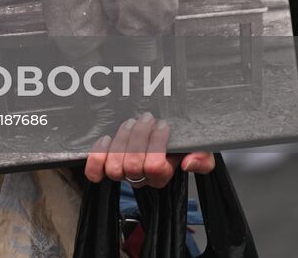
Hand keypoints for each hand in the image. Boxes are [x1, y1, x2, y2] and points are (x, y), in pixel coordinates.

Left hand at [84, 112, 215, 188]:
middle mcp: (141, 178)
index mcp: (162, 175)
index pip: (156, 168)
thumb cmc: (179, 143)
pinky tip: (106, 139)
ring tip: (130, 123)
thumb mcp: (200, 149)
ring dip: (121, 140)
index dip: (157, 144)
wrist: (161, 134)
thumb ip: (203, 159)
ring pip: (114, 167)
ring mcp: (122, 172)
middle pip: (133, 166)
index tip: (163, 124)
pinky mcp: (104, 166)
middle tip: (146, 119)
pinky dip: (98, 155)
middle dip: (138, 137)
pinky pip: (95, 171)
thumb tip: (189, 163)